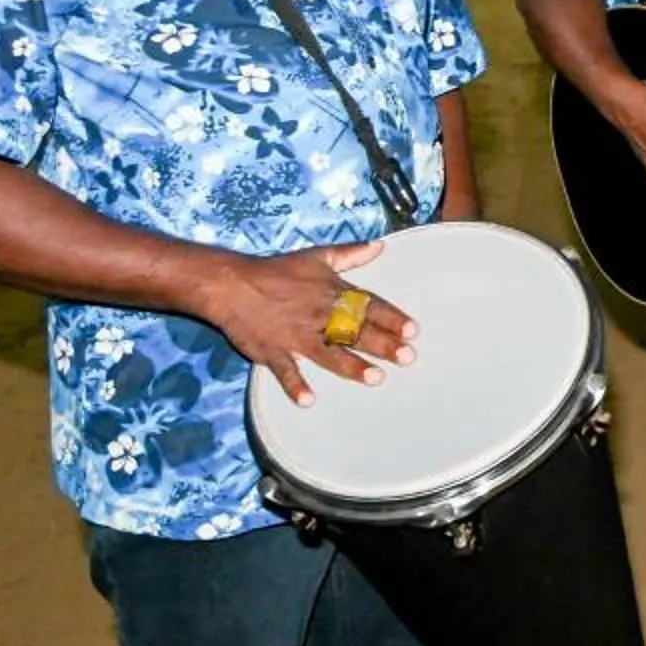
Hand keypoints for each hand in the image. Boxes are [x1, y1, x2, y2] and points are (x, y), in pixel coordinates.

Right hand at [207, 240, 415, 408]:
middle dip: (382, 344)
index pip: (368, 306)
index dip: (392, 318)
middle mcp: (318, 314)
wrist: (232, 283)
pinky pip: (285, 370)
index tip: (413, 331)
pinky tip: (308, 400)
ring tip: (375, 378)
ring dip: (351, 365)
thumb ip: (350, 254)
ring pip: (328, 352)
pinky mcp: (273, 350)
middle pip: (355, 331)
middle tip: (407, 357)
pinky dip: (295, 385)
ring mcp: (295, 335)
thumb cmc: (276, 270)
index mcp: (331, 292)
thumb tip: (380, 246)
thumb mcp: (317, 256)